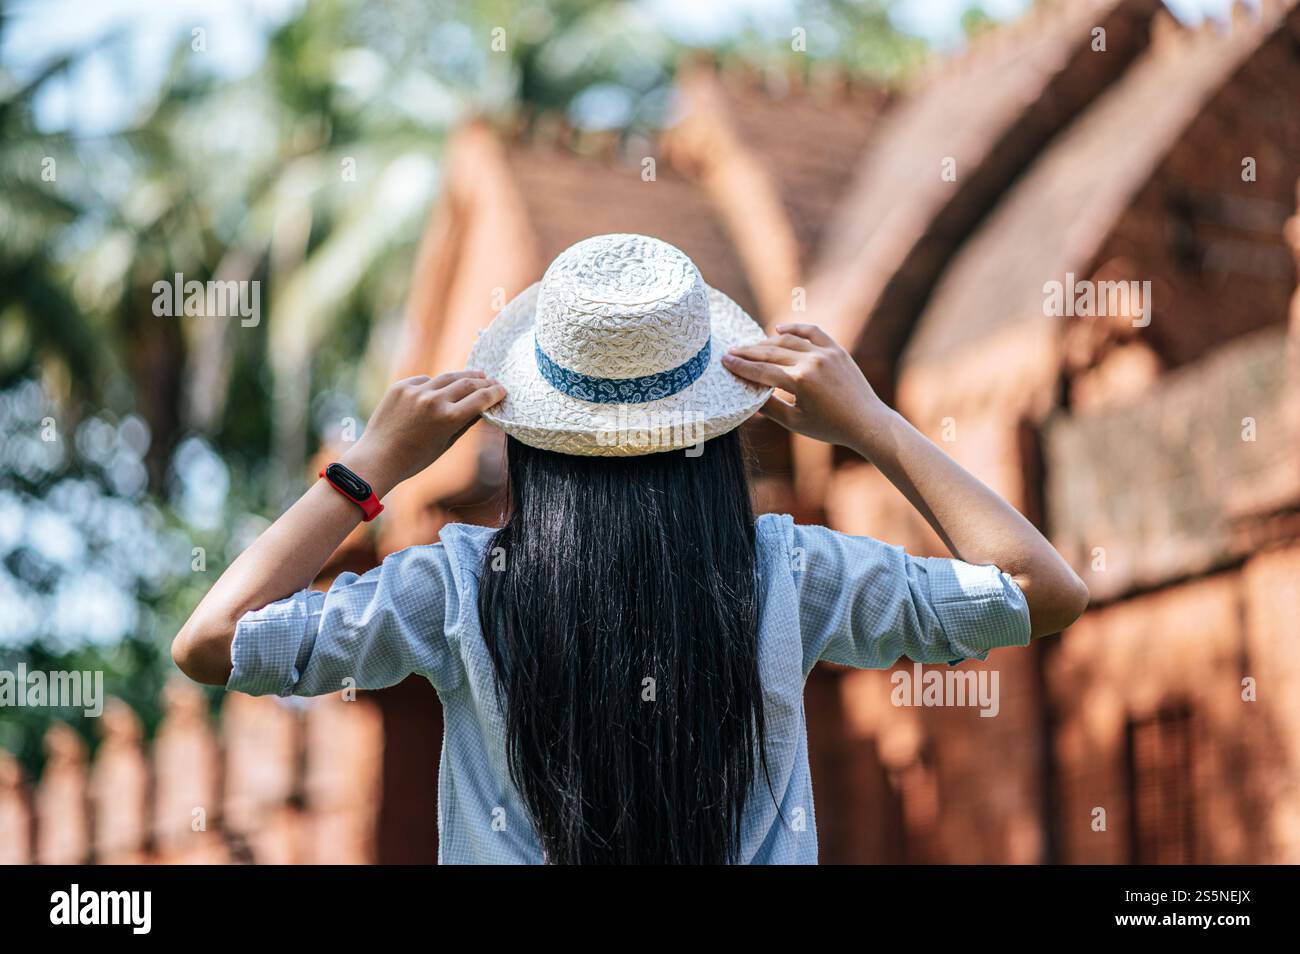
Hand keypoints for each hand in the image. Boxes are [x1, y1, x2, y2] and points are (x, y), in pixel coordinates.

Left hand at [341, 371, 504, 495]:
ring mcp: (415, 391)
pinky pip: (424, 381)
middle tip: (492, 380)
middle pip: (467, 383)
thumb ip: (465, 422)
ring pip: (446, 378)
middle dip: (482, 382)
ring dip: (463, 376)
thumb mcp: (446, 443)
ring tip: (475, 375)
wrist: (378, 457)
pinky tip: (442, 387)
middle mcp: (433, 400)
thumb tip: (482, 408)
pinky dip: (435, 384)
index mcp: (448, 418)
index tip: (502, 390)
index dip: (495, 393)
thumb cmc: (415, 459)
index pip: (480, 399)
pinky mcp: (400, 387)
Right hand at [722, 323, 886, 448]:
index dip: (741, 366)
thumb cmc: (830, 428)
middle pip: (771, 353)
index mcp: (800, 381)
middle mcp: (812, 362)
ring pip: (789, 341)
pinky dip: (795, 329)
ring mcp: (826, 353)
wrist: (867, 422)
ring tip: (751, 346)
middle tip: (731, 351)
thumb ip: (770, 407)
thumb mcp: (795, 422)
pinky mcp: (836, 350)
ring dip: (767, 342)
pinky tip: (778, 330)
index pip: (762, 370)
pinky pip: (812, 332)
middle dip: (749, 352)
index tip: (725, 360)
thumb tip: (748, 396)